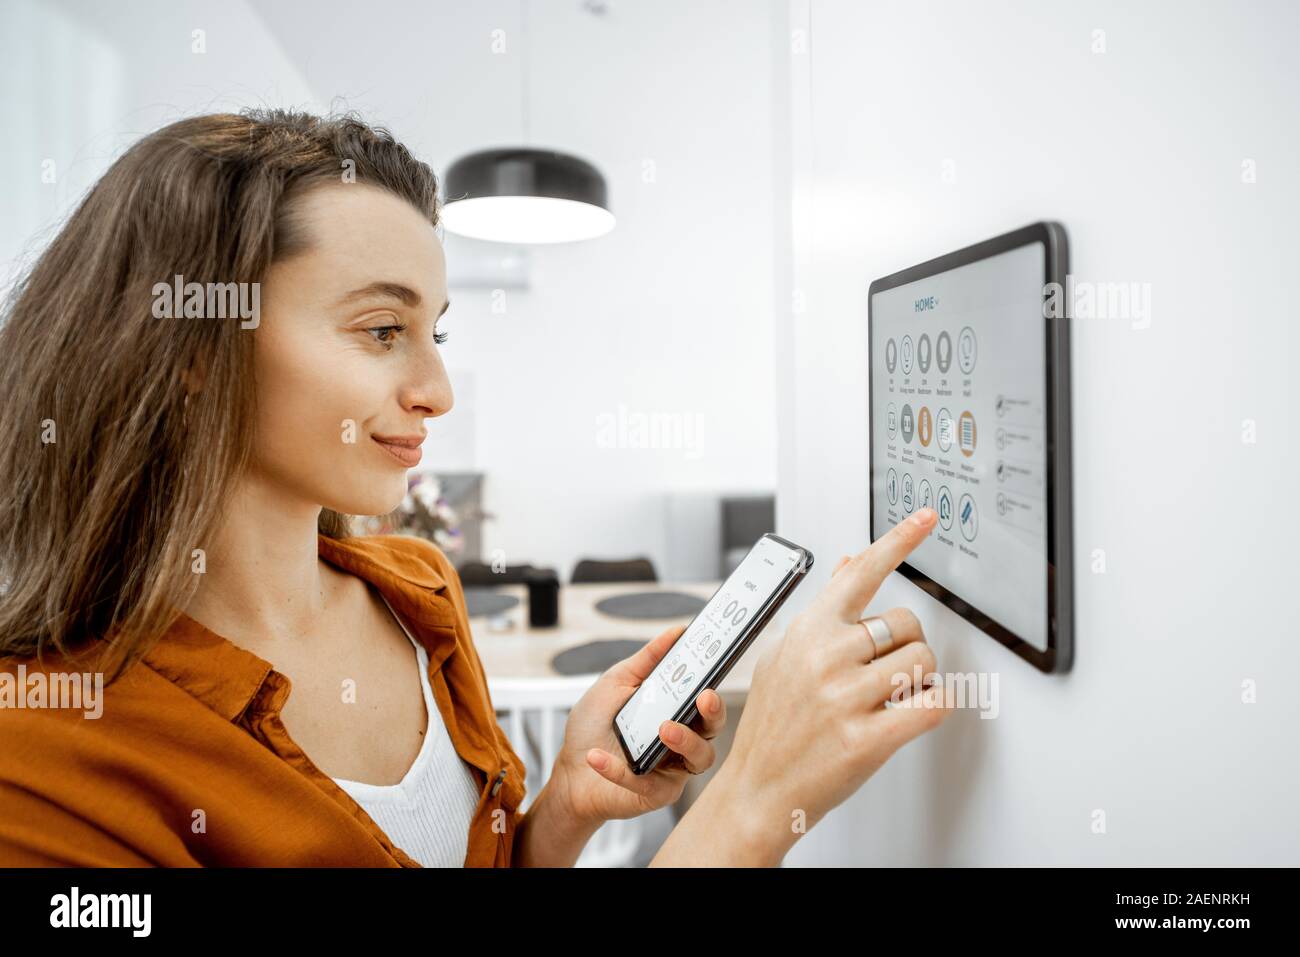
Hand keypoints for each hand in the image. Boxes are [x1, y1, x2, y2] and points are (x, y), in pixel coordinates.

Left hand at [545, 624, 728, 828]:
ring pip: (700, 758)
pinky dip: (621, 770)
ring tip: (663, 728)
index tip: (716, 664)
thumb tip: (676, 632)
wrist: (570, 768)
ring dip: (685, 741)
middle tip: (704, 697)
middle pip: (714, 727)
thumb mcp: (616, 683)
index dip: (714, 682)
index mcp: (677, 711)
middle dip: (715, 712)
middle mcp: (683, 739)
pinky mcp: (657, 793)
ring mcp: (673, 768)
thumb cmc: (595, 725)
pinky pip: (651, 783)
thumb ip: (646, 660)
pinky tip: (598, 757)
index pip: (705, 697)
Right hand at [714, 507, 952, 854]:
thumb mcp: (786, 655)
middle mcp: (825, 657)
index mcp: (808, 630)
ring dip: (920, 682)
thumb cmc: (774, 725)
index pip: (860, 572)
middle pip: (908, 625)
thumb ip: (825, 609)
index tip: (927, 517)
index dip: (899, 540)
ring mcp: (844, 698)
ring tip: (888, 699)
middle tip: (882, 675)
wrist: (758, 791)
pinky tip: (907, 715)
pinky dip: (933, 708)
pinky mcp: (866, 740)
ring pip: (925, 664)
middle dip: (907, 648)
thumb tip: (849, 563)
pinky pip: (934, 705)